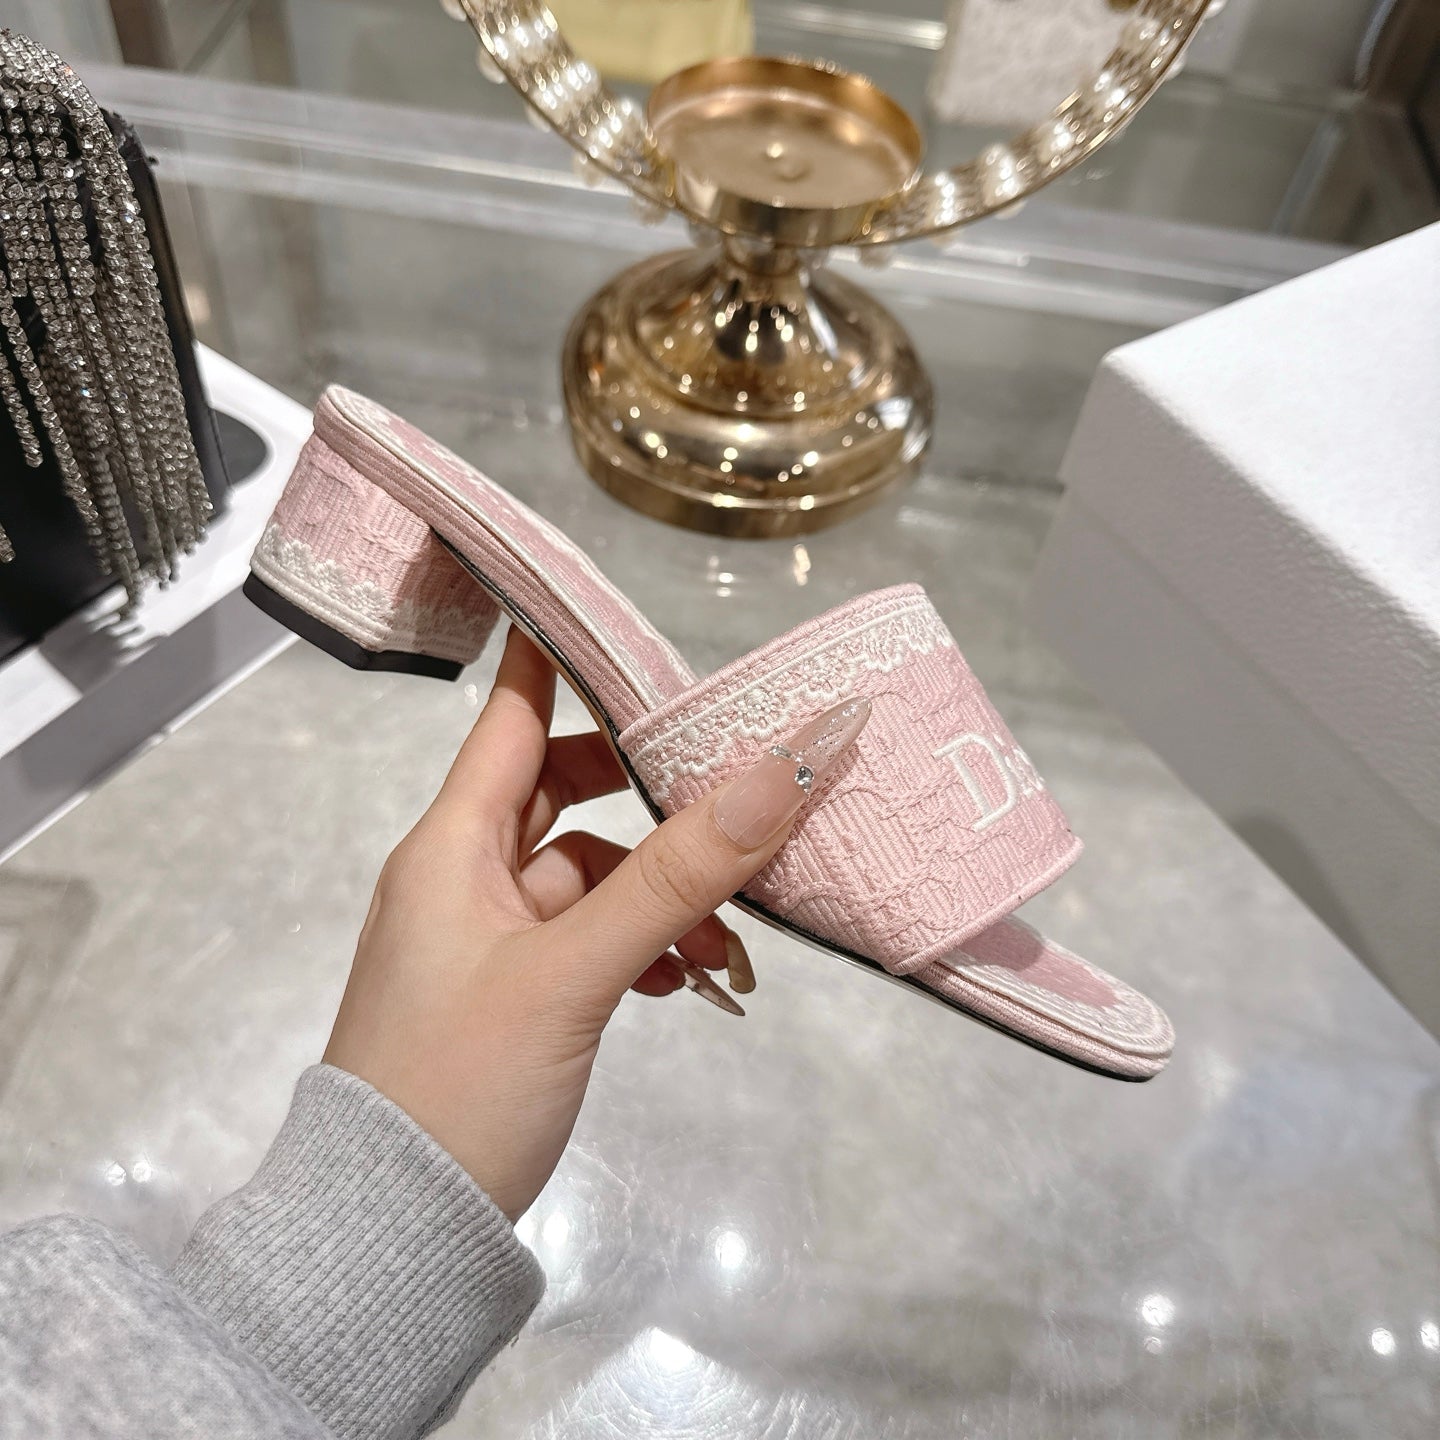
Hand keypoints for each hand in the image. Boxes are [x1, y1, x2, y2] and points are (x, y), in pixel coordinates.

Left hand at [324, 627, 867, 1219]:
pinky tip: (687, 983)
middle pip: (562, 794)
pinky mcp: (509, 997)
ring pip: (589, 880)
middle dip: (648, 802)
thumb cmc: (460, 1082)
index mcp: (451, 845)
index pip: (509, 715)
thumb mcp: (575, 972)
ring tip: (727, 949)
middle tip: (725, 799)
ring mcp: (485, 940)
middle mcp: (462, 877)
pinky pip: (586, 941)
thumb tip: (780, 770)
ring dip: (660, 898)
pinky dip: (639, 949)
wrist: (392, 1236)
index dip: (559, 658)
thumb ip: (678, 874)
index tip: (620, 615)